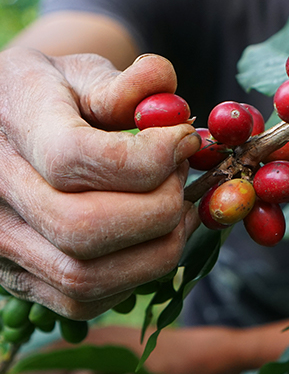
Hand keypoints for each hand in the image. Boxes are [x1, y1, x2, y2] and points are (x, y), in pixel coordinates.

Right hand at [0, 48, 200, 318]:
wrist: (1, 132)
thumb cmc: (47, 100)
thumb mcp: (77, 73)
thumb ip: (121, 83)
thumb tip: (164, 84)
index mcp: (11, 125)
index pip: (76, 157)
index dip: (149, 157)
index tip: (185, 140)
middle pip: (85, 229)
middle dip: (159, 208)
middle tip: (182, 178)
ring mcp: (0, 244)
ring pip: (86, 278)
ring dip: (156, 250)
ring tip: (178, 212)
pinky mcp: (18, 278)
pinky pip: (83, 300)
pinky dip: (132, 278)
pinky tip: (149, 241)